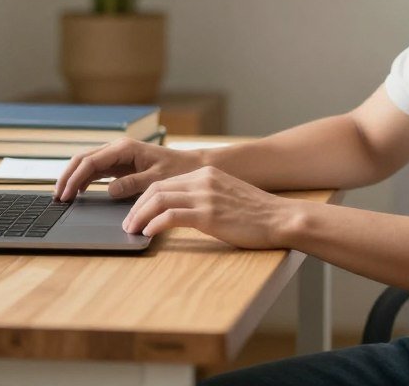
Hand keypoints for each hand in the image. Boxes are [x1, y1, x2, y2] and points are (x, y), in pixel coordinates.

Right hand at [54, 137, 202, 201]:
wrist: (191, 166)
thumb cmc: (177, 170)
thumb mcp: (156, 180)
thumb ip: (132, 184)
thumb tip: (108, 191)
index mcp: (124, 148)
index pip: (90, 162)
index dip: (74, 178)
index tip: (65, 194)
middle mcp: (118, 148)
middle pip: (83, 159)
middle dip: (67, 176)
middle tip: (57, 196)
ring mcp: (118, 155)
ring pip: (87, 163)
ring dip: (73, 177)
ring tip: (62, 196)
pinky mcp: (120, 164)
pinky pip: (96, 169)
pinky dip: (84, 179)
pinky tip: (77, 192)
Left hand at [121, 166, 300, 248]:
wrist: (280, 218)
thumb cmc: (256, 214)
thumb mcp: (227, 195)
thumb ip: (205, 197)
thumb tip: (181, 212)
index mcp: (206, 173)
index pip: (164, 182)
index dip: (144, 199)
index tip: (136, 213)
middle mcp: (202, 180)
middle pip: (156, 189)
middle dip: (136, 207)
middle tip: (127, 224)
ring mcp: (205, 196)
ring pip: (159, 200)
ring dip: (140, 217)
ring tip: (132, 231)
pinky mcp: (208, 214)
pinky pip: (171, 216)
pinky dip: (155, 224)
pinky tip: (149, 234)